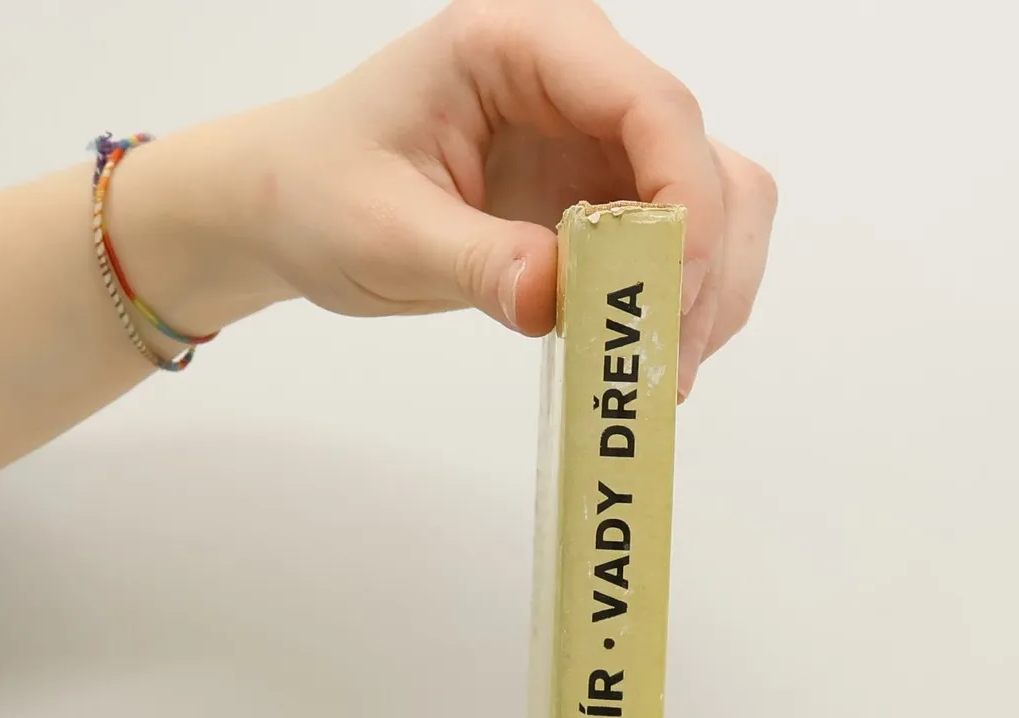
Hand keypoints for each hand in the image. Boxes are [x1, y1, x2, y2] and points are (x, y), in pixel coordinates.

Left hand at [195, 0, 776, 397]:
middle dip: (702, 262)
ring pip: (718, 201)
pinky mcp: (611, 194)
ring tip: (663, 372)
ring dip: (711, 291)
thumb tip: (556, 298)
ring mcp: (604, 137)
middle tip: (664, 358)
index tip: (675, 285)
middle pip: (701, 156)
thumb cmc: (323, 189)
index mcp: (522, 45)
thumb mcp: (383, 231)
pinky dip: (688, 305)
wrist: (300, 202)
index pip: (647, 102)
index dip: (684, 193)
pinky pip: (688, 245)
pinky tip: (650, 355)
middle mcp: (582, 78)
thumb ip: (474, 262)